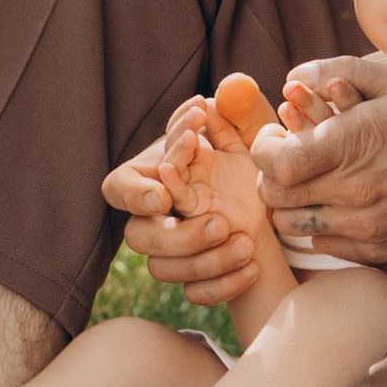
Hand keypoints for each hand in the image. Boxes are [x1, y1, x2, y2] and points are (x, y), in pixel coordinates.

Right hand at [102, 99, 262, 310]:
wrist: (268, 210)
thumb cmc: (247, 164)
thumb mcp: (250, 136)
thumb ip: (239, 113)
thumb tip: (226, 92)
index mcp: (154, 177)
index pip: (119, 188)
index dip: (136, 195)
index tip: (166, 195)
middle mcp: (154, 219)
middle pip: (137, 237)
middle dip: (178, 234)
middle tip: (221, 221)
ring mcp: (172, 253)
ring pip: (162, 270)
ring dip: (204, 259)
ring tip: (245, 242)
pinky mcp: (195, 279)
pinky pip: (194, 294)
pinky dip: (223, 285)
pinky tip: (253, 266)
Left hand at [252, 57, 386, 270]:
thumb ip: (343, 72)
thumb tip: (297, 75)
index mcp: (354, 146)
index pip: (273, 164)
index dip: (264, 151)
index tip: (274, 139)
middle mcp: (355, 193)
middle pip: (276, 199)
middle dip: (274, 177)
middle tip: (291, 161)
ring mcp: (369, 230)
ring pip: (298, 227)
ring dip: (297, 206)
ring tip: (316, 184)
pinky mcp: (385, 255)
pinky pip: (331, 247)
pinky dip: (326, 229)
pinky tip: (347, 207)